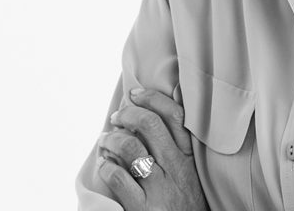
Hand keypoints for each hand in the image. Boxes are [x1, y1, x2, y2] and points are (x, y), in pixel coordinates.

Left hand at [98, 87, 207, 210]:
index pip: (175, 116)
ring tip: (105, 141)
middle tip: (116, 117)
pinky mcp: (142, 208)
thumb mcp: (188, 173)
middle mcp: (175, 169)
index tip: (136, 94)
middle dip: (128, 114)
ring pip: (131, 148)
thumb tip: (154, 112)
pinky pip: (118, 177)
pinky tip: (104, 165)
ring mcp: (159, 188)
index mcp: (188, 158)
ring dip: (111, 140)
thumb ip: (175, 148)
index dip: (153, 98)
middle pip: (150, 125)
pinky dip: (106, 166)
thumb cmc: (184, 203)